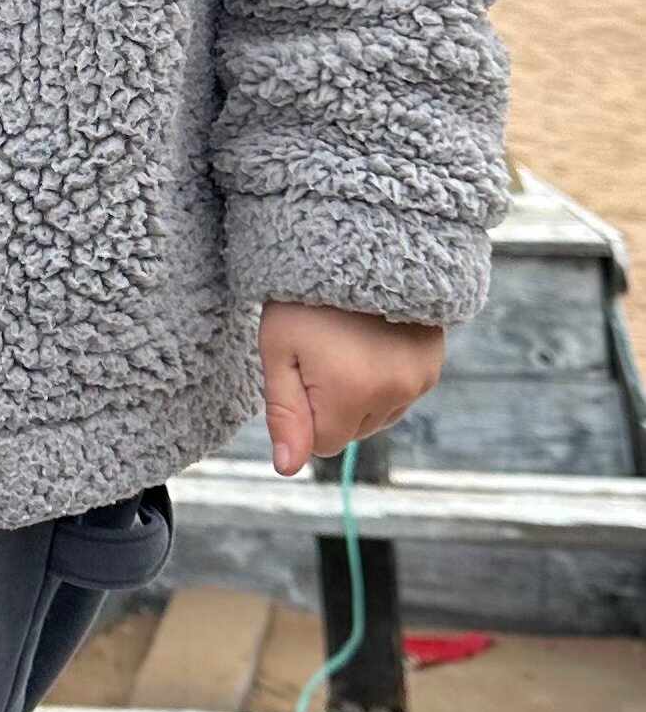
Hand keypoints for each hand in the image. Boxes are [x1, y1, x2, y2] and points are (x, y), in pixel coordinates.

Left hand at [260, 301, 442, 474]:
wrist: (356, 243)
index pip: (323, 444)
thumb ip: (284, 415)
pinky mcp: (433, 365)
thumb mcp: (279, 351)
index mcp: (351, 393)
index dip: (304, 413)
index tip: (300, 370)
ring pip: (378, 417)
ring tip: (348, 343)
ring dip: (361, 394)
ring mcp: (419, 379)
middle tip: (323, 350)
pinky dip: (384, 380)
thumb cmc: (304, 298)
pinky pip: (401, 396)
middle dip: (332, 404)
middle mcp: (394, 392)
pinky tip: (371, 342)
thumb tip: (287, 468)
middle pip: (352, 431)